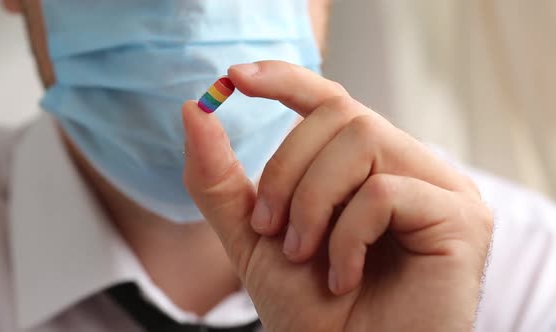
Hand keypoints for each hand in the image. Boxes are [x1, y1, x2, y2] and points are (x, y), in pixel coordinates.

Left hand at [182, 61, 492, 331]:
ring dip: (313, 201)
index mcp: (367, 168)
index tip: (235, 78)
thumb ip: (220, 179)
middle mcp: (409, 167)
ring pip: (362, 140)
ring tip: (306, 254)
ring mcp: (442, 189)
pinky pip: (386, 190)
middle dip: (287, 172)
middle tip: (271, 231)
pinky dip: (347, 234)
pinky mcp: (463, 219)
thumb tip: (192, 108)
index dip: (286, 79)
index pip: (332, 102)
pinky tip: (345, 275)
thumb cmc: (310, 310)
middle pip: (340, 115)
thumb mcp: (252, 236)